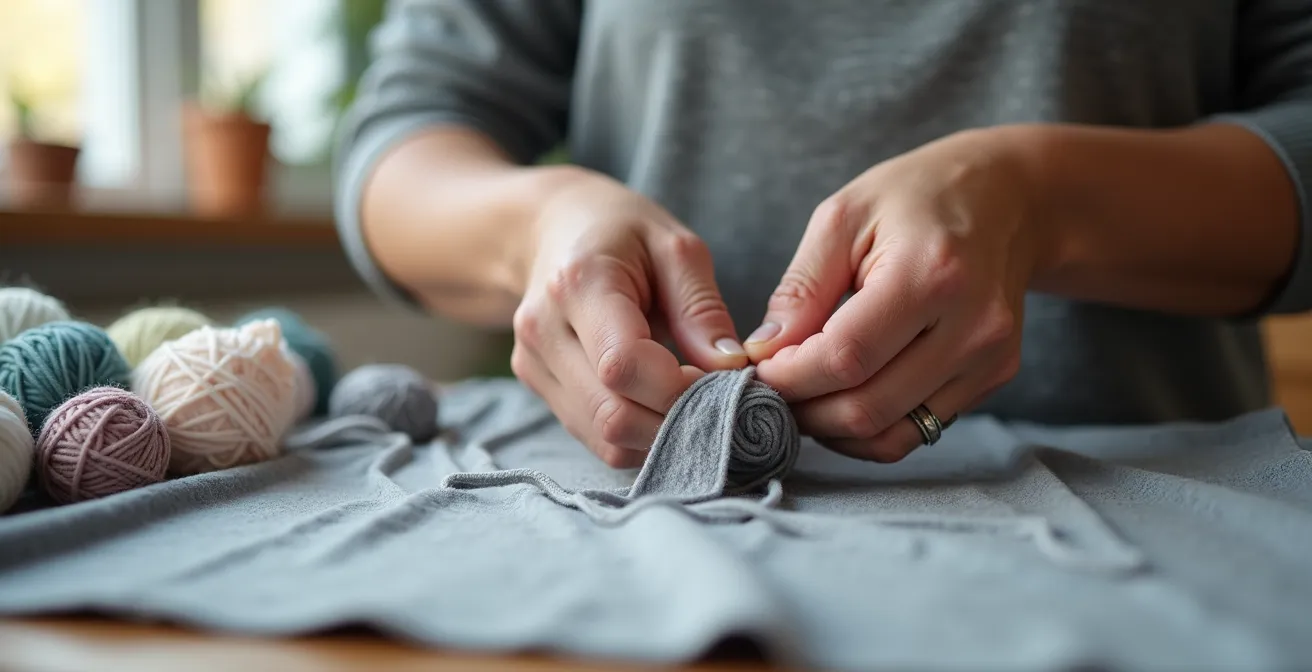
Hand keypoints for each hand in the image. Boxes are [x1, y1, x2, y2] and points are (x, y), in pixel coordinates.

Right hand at [512, 170, 747, 466]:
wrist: (550, 230)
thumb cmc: (622, 233)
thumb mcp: (676, 248)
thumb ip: (703, 309)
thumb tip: (732, 369)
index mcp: (578, 283)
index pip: (625, 365)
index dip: (683, 388)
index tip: (728, 381)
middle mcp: (544, 331)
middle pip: (613, 414)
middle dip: (679, 421)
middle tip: (723, 402)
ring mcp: (534, 365)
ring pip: (605, 439)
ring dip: (662, 436)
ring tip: (696, 405)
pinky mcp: (539, 388)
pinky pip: (597, 438)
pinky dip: (640, 436)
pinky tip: (664, 407)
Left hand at [747, 129, 1048, 461]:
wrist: (1006, 199)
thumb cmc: (916, 198)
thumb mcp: (843, 218)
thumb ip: (802, 289)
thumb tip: (764, 352)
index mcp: (931, 275)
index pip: (845, 357)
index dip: (790, 375)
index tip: (759, 367)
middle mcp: (971, 326)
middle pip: (867, 407)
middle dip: (803, 410)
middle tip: (772, 389)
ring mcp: (989, 359)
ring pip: (891, 435)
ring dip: (833, 430)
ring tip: (804, 396)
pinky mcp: (994, 378)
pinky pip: (917, 431)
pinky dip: (869, 428)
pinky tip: (843, 397)